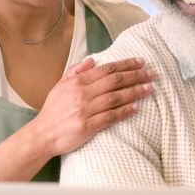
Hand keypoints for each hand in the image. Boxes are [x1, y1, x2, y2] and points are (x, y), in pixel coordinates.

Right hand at [28, 57, 153, 157]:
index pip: (106, 69)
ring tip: (149, 89)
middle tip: (151, 74)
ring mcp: (85, 110)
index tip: (140, 62)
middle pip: (114, 81)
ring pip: (115, 97)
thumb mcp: (60, 86)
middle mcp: (82, 94)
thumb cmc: (53, 110)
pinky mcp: (87, 126)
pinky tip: (136, 108)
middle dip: (135, 76)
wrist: (42, 134)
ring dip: (134, 92)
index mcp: (77, 82)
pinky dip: (124, 111)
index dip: (125, 65)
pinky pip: (110, 117)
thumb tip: (92, 60)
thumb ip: (76, 71)